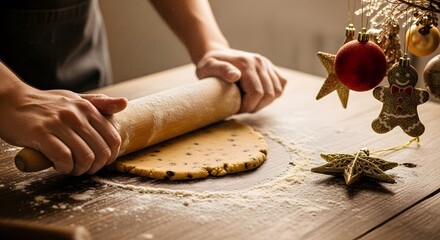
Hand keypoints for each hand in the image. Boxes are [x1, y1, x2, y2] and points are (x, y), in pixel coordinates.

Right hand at [0, 85, 126, 174]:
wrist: (10, 101)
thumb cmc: (45, 104)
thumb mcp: (74, 99)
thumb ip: (99, 103)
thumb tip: (125, 103)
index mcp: (87, 108)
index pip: (113, 138)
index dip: (111, 156)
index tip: (101, 162)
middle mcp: (76, 114)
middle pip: (101, 151)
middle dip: (96, 166)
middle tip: (85, 169)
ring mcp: (58, 123)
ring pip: (85, 156)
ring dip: (80, 169)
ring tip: (72, 168)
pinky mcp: (40, 133)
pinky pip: (63, 158)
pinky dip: (65, 168)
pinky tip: (59, 166)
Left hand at [195, 48, 286, 112]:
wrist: (217, 54)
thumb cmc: (210, 65)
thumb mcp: (208, 67)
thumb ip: (220, 70)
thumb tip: (235, 76)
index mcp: (246, 63)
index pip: (256, 93)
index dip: (248, 106)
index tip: (236, 109)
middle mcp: (260, 62)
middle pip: (268, 94)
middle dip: (255, 107)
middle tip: (241, 108)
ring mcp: (267, 64)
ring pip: (277, 92)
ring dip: (264, 103)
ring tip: (249, 102)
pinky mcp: (271, 68)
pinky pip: (281, 84)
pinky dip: (273, 94)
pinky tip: (258, 96)